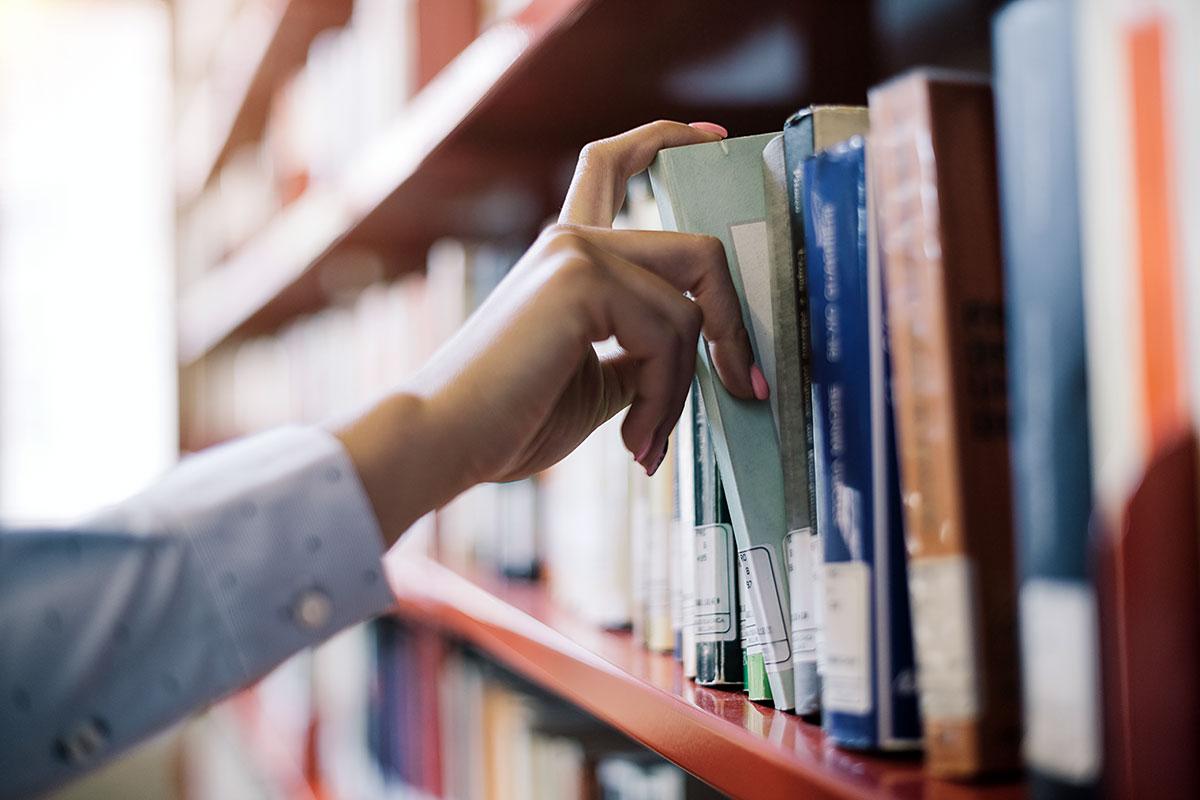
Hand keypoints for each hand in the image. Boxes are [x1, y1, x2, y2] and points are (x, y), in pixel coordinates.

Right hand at [335, 121, 760, 546]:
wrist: (444, 442)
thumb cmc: (509, 421)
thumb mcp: (597, 382)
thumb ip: (643, 354)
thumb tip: (700, 357)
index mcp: (568, 254)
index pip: (615, 163)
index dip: (668, 139)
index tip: (714, 136)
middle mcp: (572, 238)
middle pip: (697, 252)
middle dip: (733, 325)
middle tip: (743, 385)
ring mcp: (576, 251)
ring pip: (690, 309)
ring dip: (683, 389)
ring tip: (647, 440)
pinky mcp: (581, 278)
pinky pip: (670, 335)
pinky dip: (665, 397)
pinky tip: (633, 438)